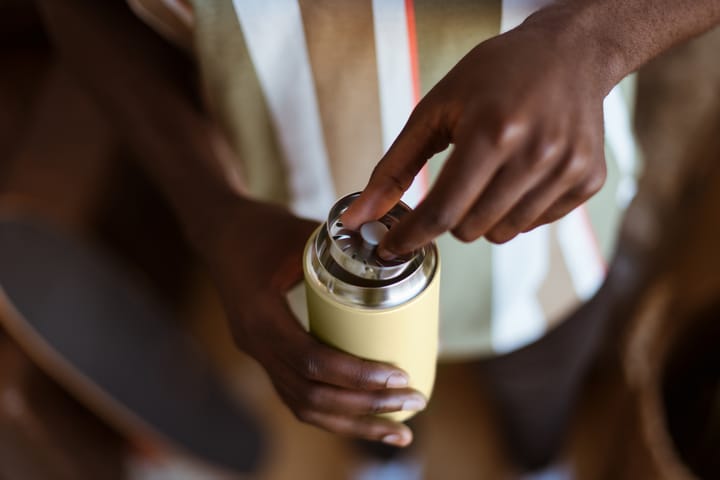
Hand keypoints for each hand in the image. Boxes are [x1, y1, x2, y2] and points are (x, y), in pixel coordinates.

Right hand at [200, 199, 425, 445]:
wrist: (219, 232)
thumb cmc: (261, 229)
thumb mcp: (303, 234)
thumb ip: (346, 252)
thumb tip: (401, 268)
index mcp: (261, 316)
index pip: (311, 361)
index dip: (357, 376)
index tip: (399, 376)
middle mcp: (256, 345)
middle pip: (311, 396)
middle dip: (366, 408)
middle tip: (413, 403)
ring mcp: (258, 355)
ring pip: (304, 407)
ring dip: (353, 423)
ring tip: (399, 430)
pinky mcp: (266, 357)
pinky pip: (298, 397)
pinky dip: (335, 412)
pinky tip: (365, 417)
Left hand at [342, 24, 609, 255]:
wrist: (569, 53)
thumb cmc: (495, 75)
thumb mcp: (435, 109)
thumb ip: (394, 167)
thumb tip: (359, 217)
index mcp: (492, 131)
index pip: (442, 212)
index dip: (409, 238)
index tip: (390, 248)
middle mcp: (535, 154)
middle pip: (470, 229)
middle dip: (449, 217)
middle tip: (455, 183)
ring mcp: (567, 169)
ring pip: (503, 233)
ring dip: (483, 216)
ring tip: (491, 172)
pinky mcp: (588, 179)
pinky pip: (535, 224)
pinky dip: (517, 210)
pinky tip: (521, 172)